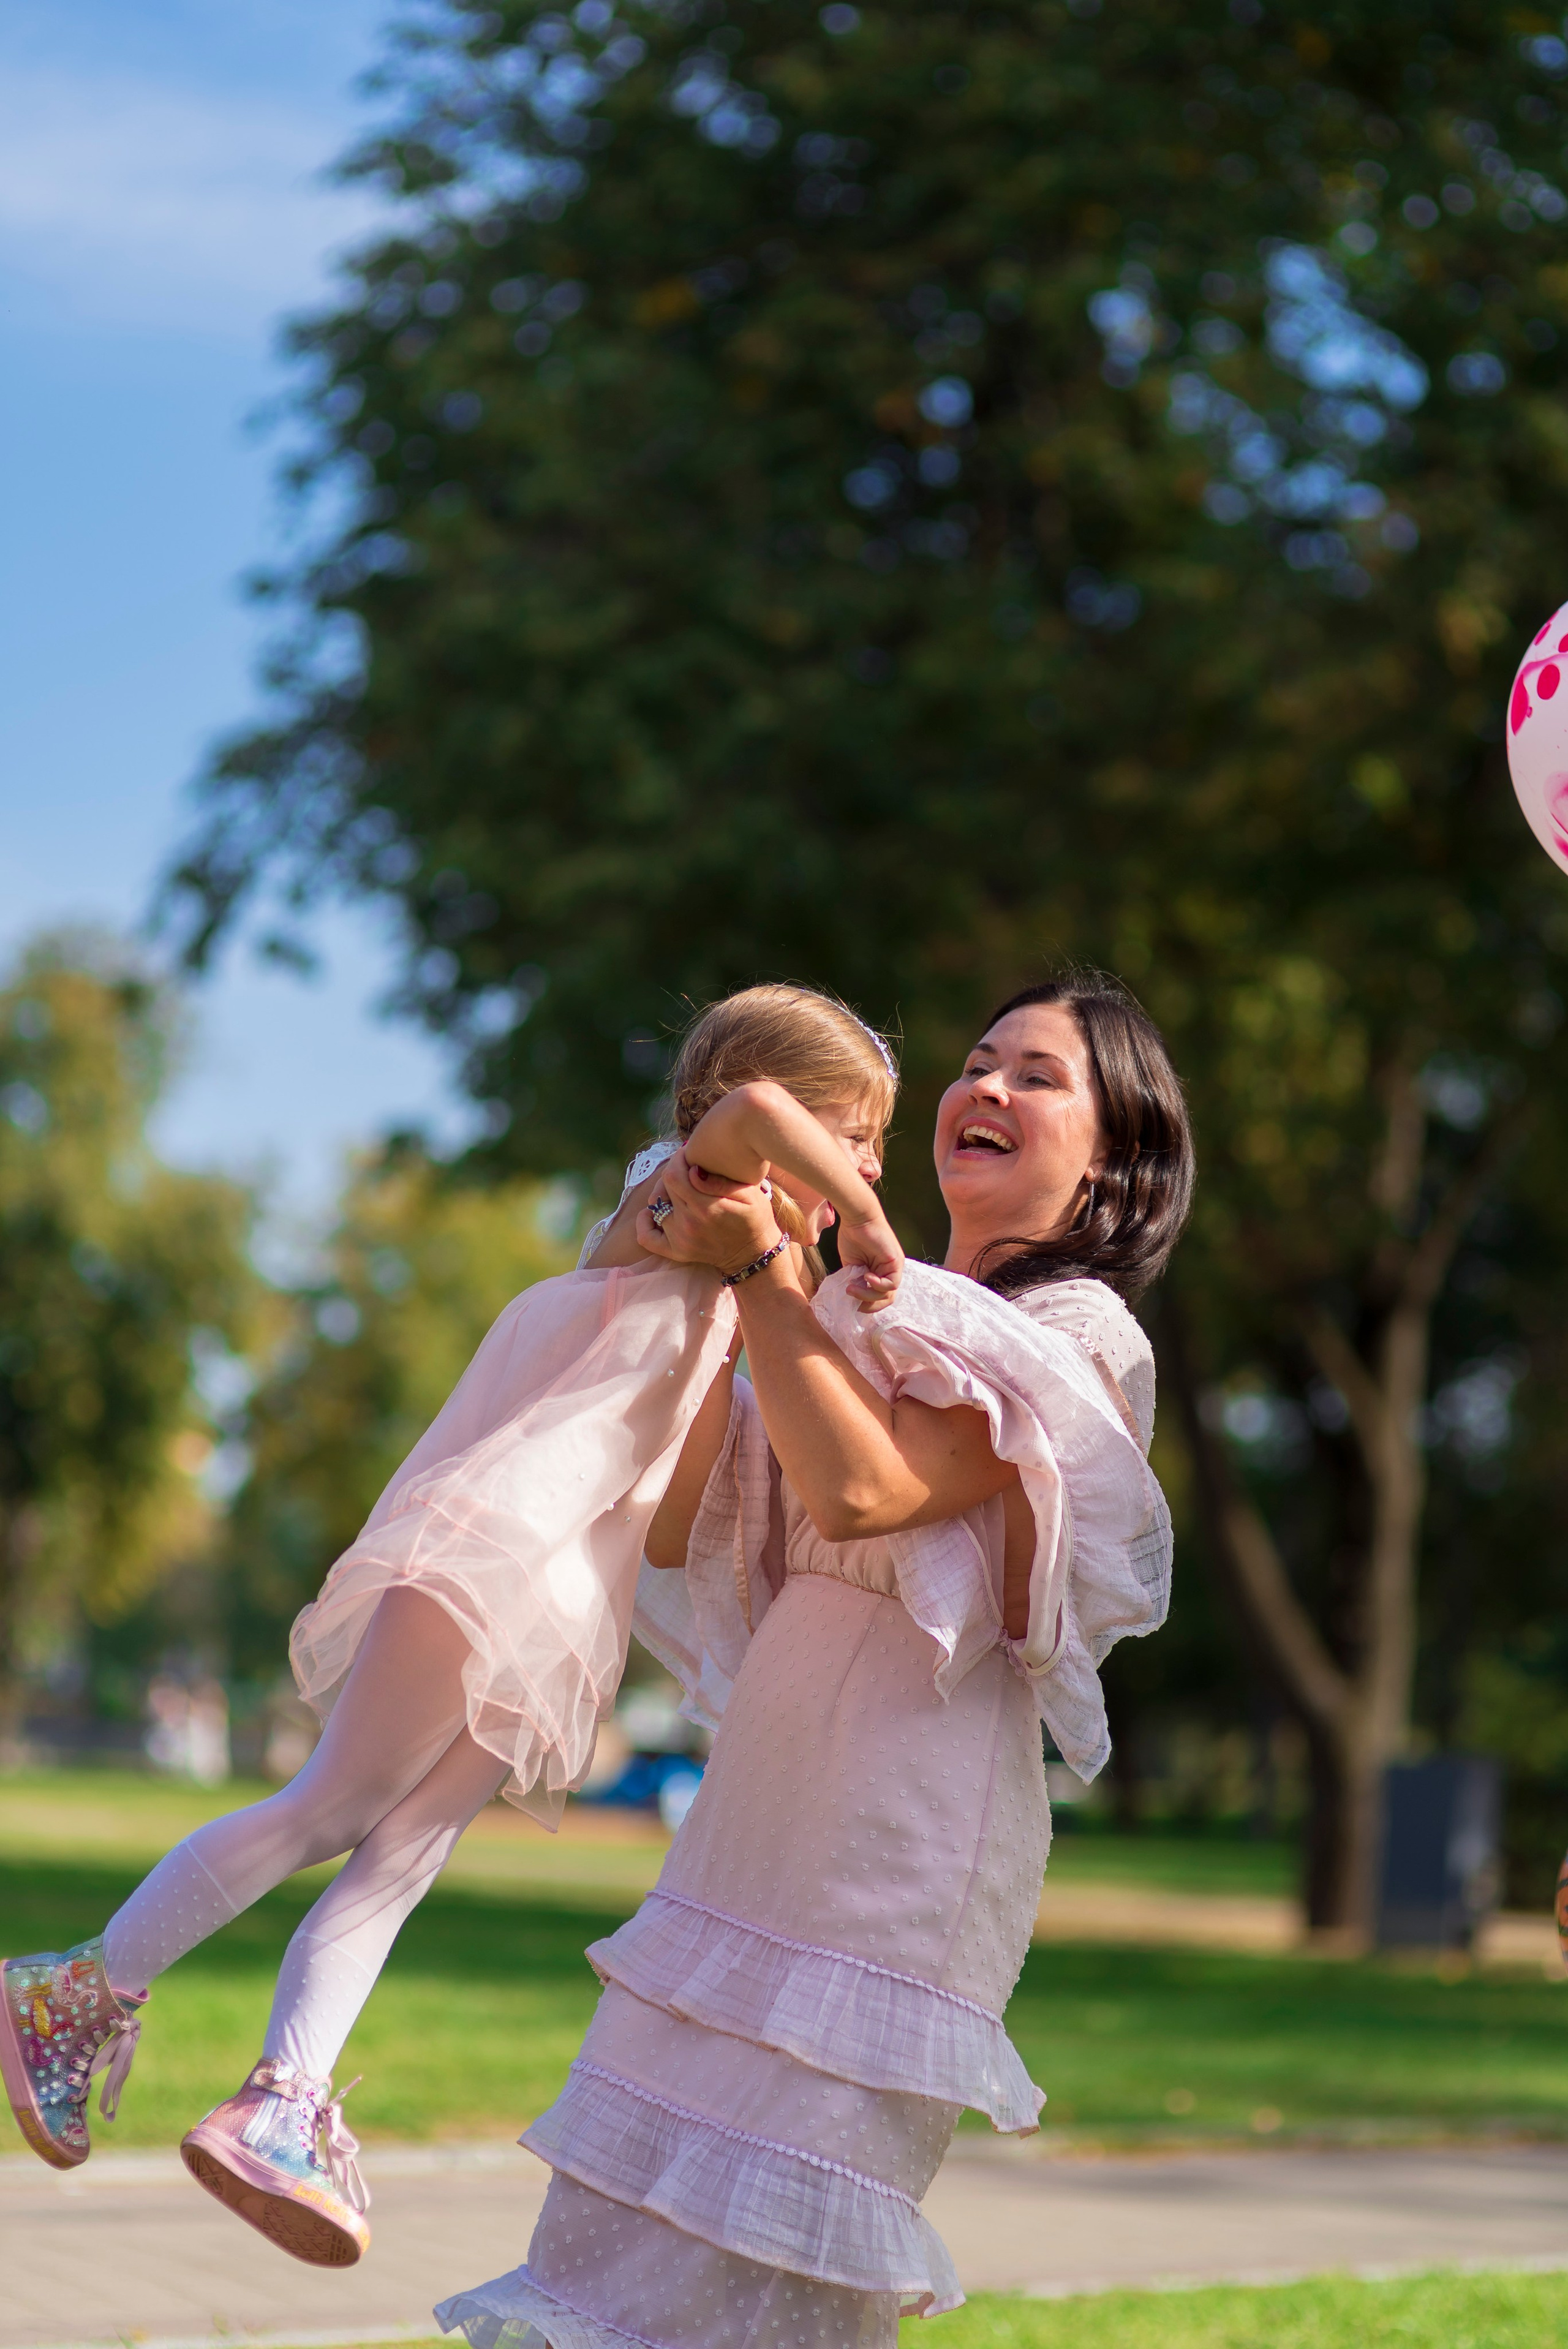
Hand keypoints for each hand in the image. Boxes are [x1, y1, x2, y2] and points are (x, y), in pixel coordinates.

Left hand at [635, 1145, 781, 1273]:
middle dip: (673, 1172)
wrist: (754, 1254)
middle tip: (687, 1169)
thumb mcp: (750, 1195)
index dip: (678, 1160)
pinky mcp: (676, 1251)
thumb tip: (694, 1171)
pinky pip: (647, 1238)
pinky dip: (645, 1222)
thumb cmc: (755, 1218)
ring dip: (663, 1192)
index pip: (674, 1174)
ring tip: (677, 1187)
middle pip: (664, 1186)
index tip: (689, 1156)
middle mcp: (688, 1224)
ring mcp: (679, 1239)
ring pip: (655, 1205)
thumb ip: (720, 1182)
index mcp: (705, 1207)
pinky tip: (651, 1212)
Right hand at [835, 1208, 902, 1313]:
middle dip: (869, 1305)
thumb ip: (855, 1280)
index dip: (867, 1304)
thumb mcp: (851, 1265)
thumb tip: (852, 1298)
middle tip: (854, 1302)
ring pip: (889, 1294)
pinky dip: (877, 1285)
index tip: (851, 1302)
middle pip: (886, 1300)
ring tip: (852, 1288)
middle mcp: (890, 1272)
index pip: (879, 1297)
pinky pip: (891, 1284)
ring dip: (868, 1296)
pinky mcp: (896, 1262)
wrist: (857, 1218)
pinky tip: (866, 1276)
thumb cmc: (852, 1236)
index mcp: (880, 1273)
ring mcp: (895, 1268)